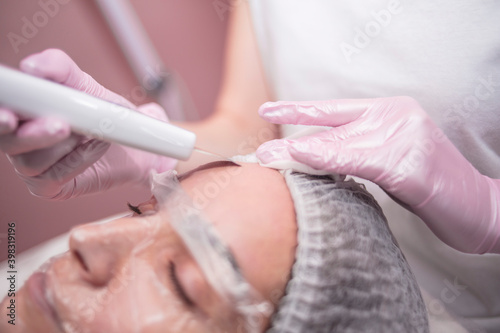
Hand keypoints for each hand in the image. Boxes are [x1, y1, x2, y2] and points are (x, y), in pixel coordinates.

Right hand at [0, 49, 175, 199]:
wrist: (134, 140)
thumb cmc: (103, 111)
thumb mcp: (84, 84)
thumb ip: (59, 69)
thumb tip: (31, 67)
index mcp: (19, 111)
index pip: (1, 110)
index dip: (0, 115)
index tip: (9, 115)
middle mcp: (18, 139)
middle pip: (7, 141)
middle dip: (32, 134)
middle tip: (62, 125)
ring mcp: (31, 166)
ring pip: (31, 162)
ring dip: (66, 145)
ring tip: (91, 132)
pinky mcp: (50, 187)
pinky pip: (54, 177)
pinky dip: (80, 159)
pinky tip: (98, 145)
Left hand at [256, 97, 499, 253]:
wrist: (479, 206)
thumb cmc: (430, 186)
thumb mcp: (389, 160)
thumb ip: (355, 151)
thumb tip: (309, 157)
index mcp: (390, 111)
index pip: (334, 109)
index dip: (298, 108)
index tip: (268, 108)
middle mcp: (396, 116)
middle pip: (331, 129)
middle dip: (292, 140)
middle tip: (260, 151)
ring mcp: (405, 137)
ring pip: (340, 145)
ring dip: (301, 155)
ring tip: (270, 160)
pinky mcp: (410, 165)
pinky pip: (358, 163)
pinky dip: (329, 163)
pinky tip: (303, 162)